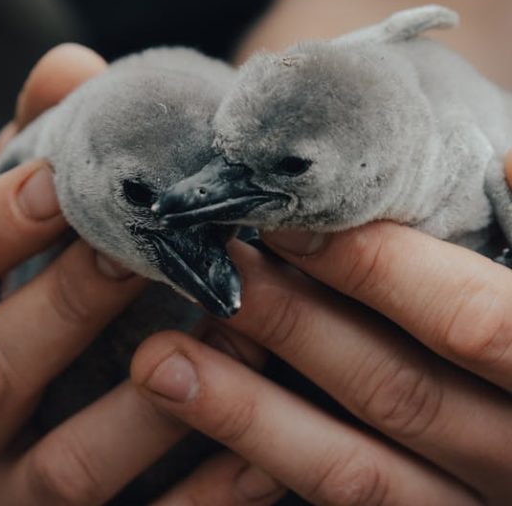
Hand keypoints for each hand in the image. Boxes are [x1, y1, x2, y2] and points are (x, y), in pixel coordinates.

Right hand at [0, 44, 278, 505]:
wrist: (37, 414)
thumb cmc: (23, 295)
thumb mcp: (14, 229)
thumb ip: (34, 154)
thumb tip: (69, 65)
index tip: (55, 181)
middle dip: (76, 301)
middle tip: (153, 246)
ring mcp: (7, 498)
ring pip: (73, 466)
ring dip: (161, 397)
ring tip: (239, 330)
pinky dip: (210, 487)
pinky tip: (269, 441)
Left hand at [133, 184, 511, 503]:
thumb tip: (505, 166)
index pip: (469, 322)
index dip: (379, 270)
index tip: (287, 220)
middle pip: (395, 391)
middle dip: (294, 326)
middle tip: (213, 270)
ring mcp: (468, 501)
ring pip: (354, 471)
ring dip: (249, 412)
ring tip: (161, 363)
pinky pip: (344, 502)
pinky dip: (269, 458)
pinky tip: (205, 418)